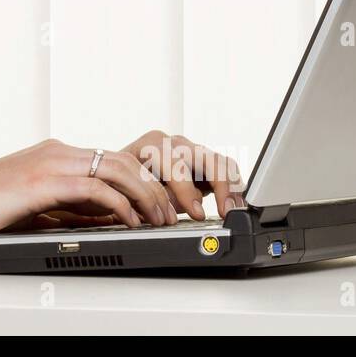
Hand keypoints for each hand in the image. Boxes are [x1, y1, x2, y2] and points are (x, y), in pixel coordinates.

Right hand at [0, 132, 245, 238]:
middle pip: (126, 159)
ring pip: (118, 168)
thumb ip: (66, 209)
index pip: (116, 160)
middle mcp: (58, 152)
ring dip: (147, 196)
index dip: (146, 182)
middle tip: (174, 214)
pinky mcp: (41, 180)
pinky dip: (120, 205)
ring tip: (160, 220)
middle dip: (157, 186)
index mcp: (57, 156)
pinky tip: (129, 222)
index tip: (164, 206)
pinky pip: (95, 187)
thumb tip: (103, 223)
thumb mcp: (33, 208)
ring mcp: (51, 162)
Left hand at [117, 129, 246, 220]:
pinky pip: (225, 168)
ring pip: (220, 162)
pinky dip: (233, 186)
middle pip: (205, 158)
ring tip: (233, 210)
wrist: (122, 172)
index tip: (196, 213)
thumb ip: (157, 198)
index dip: (187, 190)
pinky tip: (234, 204)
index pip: (175, 164)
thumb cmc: (123, 181)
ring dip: (231, 187)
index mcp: (151, 145)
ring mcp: (190, 150)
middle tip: (225, 211)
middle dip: (219, 185)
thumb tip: (183, 208)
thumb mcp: (131, 190)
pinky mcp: (203, 160)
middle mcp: (174, 143)